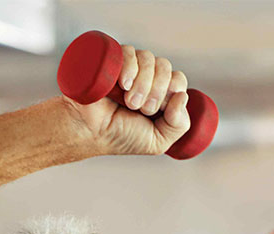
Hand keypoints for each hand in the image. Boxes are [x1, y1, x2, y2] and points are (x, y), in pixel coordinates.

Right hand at [61, 45, 190, 156]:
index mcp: (159, 94)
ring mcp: (130, 66)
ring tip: (128, 102)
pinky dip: (131, 68)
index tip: (155, 111)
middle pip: (166, 68)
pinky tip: (123, 84)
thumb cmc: (120, 136)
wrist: (90, 132)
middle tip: (140, 109)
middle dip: (157, 91)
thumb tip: (182, 96)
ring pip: (150, 59)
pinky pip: (131, 52)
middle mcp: (146, 77)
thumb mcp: (157, 142)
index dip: (171, 93)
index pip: (178, 80)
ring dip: (143, 84)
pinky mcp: (114, 58)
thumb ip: (179, 125)